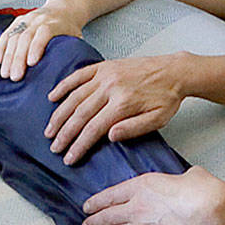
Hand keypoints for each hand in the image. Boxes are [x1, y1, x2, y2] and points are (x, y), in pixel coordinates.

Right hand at [0, 1, 83, 81]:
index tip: (32, 63)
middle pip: (25, 37)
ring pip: (13, 38)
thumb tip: (71, 76)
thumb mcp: (76, 39)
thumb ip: (73, 53)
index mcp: (54, 23)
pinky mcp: (16, 22)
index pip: (44, 33)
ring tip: (5, 74)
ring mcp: (25, 20)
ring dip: (7, 57)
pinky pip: (5, 36)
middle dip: (18, 58)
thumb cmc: (69, 30)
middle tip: (15, 77)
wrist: (61, 10)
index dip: (37, 47)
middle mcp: (38, 20)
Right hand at [44, 54, 184, 163]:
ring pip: (75, 97)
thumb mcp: (158, 119)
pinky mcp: (104, 66)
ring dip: (59, 114)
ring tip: (50, 130)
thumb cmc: (167, 98)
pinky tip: (52, 97)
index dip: (79, 145)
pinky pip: (78, 75)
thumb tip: (109, 137)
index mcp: (123, 103)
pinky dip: (63, 86)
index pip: (94, 129)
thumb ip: (134, 128)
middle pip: (80, 114)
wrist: (175, 70)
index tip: (69, 158)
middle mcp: (110, 87)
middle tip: (54, 148)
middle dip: (65, 133)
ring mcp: (105, 75)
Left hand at [82, 166, 224, 224]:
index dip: (95, 203)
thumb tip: (191, 179)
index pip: (109, 195)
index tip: (87, 208)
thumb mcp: (189, 175)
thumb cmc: (202, 191)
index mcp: (141, 186)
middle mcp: (134, 207)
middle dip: (92, 223)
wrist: (207, 212)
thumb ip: (182, 178)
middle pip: (105, 217)